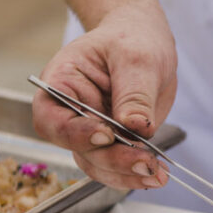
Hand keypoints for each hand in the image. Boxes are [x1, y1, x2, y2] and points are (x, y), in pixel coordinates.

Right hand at [32, 3, 176, 189]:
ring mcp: (91, 130)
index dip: (76, 133)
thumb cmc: (131, 38)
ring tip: (157, 175)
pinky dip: (135, 173)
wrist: (145, 40)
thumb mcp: (136, 57)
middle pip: (79, 148)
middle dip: (113, 159)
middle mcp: (70, 113)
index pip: (54, 119)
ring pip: (98, 164)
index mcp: (60, 84)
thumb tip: (134, 126)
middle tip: (146, 163)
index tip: (107, 134)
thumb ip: (134, 92)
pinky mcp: (113, 141)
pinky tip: (157, 174)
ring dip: (126, 173)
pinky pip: (117, 166)